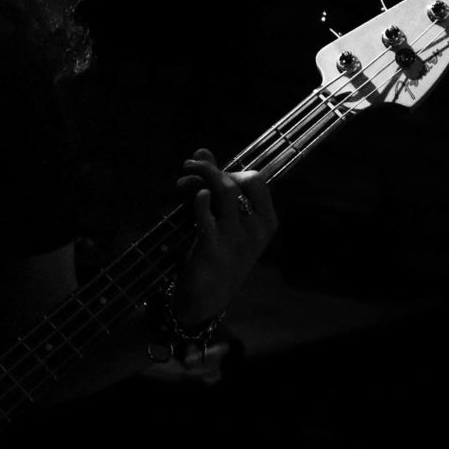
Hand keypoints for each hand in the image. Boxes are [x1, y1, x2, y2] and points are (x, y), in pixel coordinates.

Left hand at [172, 147, 276, 319]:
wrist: (208, 296)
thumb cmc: (218, 253)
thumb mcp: (224, 220)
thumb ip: (215, 185)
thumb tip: (202, 151)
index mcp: (266, 221)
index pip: (256, 180)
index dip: (232, 170)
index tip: (212, 174)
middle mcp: (256, 229)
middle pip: (239, 182)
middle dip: (211, 169)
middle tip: (187, 169)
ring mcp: (236, 239)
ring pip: (224, 192)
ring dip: (200, 177)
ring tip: (182, 180)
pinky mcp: (213, 248)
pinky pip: (207, 216)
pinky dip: (198, 199)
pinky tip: (192, 196)